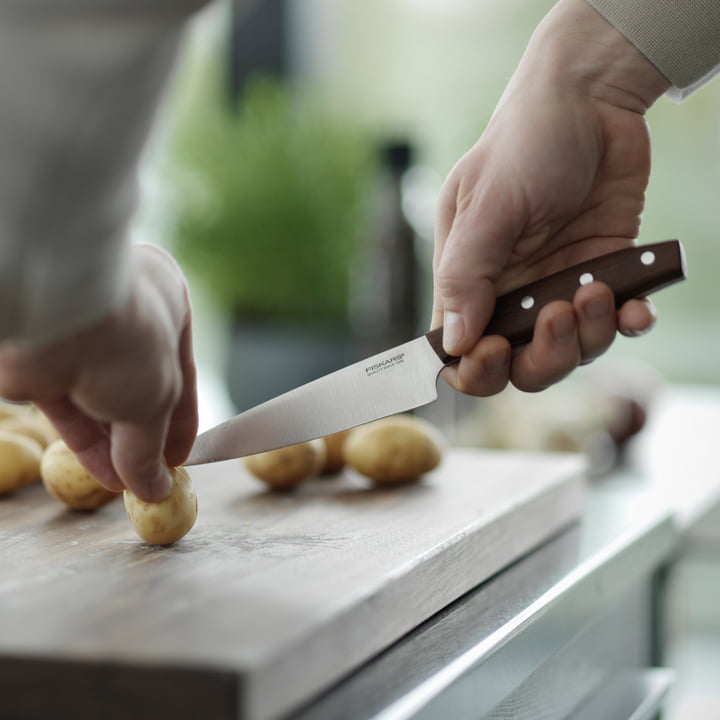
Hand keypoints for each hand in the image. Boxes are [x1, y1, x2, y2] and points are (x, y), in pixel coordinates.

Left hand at [0, 244, 197, 501]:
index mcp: (167, 307)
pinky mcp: (43, 366)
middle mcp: (125, 322)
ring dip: (118, 449)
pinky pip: (70, 415)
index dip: (183, 420)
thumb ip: (153, 446)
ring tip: (134, 485)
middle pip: (141, 391)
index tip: (182, 457)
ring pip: (102, 405)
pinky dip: (88, 447)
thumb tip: (154, 487)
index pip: (182, 372)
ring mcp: (82, 344)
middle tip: (157, 475)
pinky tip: (108, 478)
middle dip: (147, 437)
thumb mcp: (161, 398)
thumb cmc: (131, 338)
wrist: (56, 313)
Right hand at [432, 0, 670, 394]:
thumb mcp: (487, 204)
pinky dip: (629, 323)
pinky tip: (636, 307)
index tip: (497, 349)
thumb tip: (453, 344)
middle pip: (520, 365)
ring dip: (590, 335)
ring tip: (597, 289)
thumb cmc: (525, 142)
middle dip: (543, 357)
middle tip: (558, 315)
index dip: (475, 369)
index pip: (459, 349)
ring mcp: (559, 285)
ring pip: (571, 350)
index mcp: (469, 279)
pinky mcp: (603, 272)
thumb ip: (465, 275)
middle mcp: (512, 291)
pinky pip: (617, 321)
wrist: (592, 100)